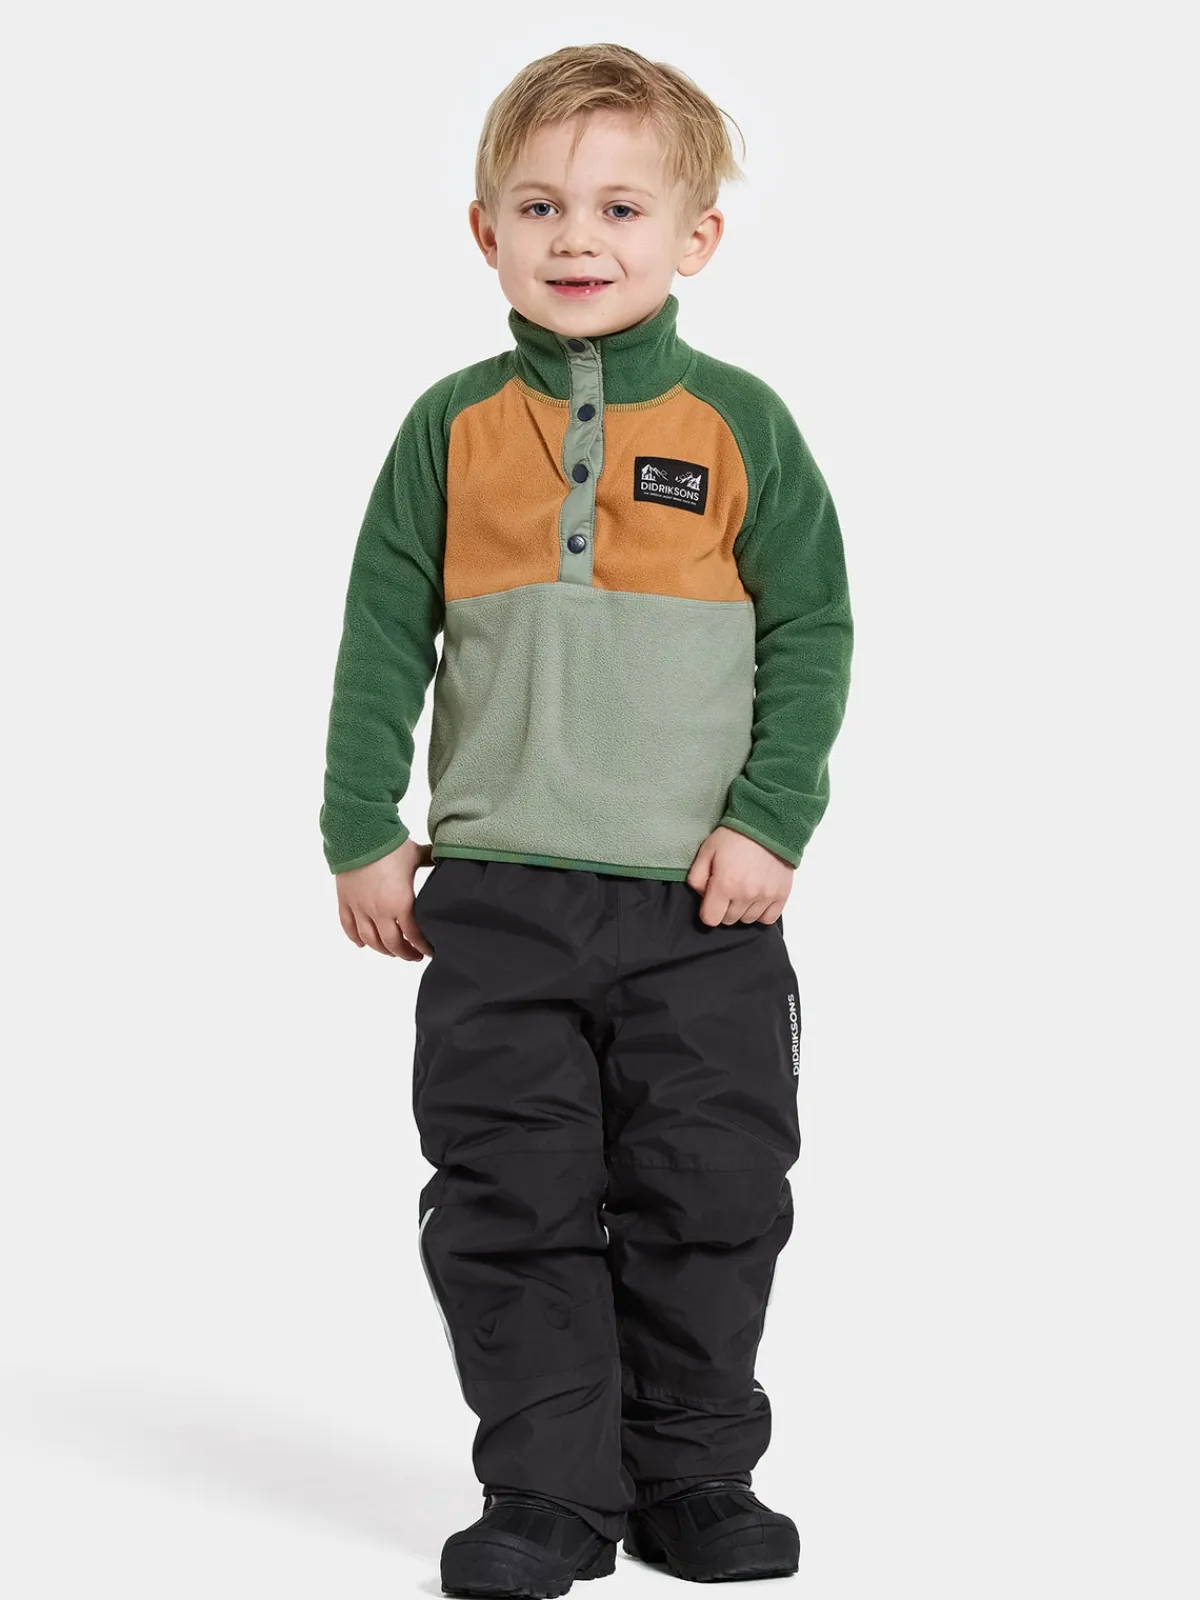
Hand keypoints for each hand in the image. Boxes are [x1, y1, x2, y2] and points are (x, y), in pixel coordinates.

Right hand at [335, 838, 434, 959]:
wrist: (358, 833)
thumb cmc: (389, 844)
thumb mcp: (416, 854)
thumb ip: (431, 860)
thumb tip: (444, 857)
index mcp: (401, 904)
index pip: (414, 936)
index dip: (423, 947)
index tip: (429, 952)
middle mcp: (379, 911)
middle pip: (392, 944)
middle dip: (404, 953)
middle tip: (413, 956)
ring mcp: (360, 908)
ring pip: (370, 940)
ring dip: (381, 949)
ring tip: (391, 951)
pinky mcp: (345, 901)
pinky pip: (348, 927)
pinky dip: (355, 938)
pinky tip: (362, 944)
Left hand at [686, 827, 792, 927]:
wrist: (767, 823)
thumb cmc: (736, 835)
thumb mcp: (706, 851)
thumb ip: (697, 877)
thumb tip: (702, 896)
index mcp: (725, 885)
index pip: (711, 919)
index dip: (708, 911)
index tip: (711, 900)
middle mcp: (746, 894)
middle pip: (729, 920)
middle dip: (725, 908)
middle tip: (728, 889)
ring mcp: (765, 896)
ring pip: (748, 920)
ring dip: (743, 910)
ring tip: (744, 889)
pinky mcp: (781, 894)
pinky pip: (768, 918)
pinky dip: (761, 912)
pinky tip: (757, 898)